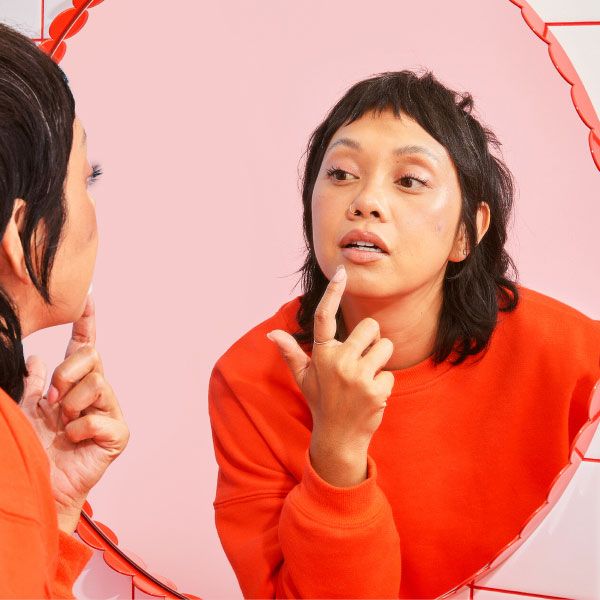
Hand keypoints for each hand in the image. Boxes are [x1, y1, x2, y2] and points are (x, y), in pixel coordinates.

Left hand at [20, 295, 128, 532]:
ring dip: (70, 405)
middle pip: (92, 357)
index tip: (87, 297)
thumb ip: (32, 384)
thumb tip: (35, 357)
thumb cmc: (34, 449)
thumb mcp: (26, 409)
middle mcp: (95, 393)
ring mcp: (109, 412)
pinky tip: (73, 439)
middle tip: (51, 399)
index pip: (84, 346)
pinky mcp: (117, 434)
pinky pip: (99, 416)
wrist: (40, 486)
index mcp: (75, 384)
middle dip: (66, 373)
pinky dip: (79, 428)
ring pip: (96, 383)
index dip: (86, 322)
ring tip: (63, 423)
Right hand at [267, 265, 393, 486]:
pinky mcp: (376, 390)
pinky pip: (391, 373)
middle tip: (359, 363)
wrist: (338, 438)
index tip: (341, 272)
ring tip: (365, 379)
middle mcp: (338, 361)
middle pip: (370, 327)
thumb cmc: (322, 402)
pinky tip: (371, 396)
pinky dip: (384, 384)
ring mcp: (357, 376)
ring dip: (380, 360)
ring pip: (385, 346)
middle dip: (370, 341)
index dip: (333, 292)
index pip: (324, 317)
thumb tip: (271, 334)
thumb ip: (291, 353)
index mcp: (321, 354)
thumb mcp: (304, 378)